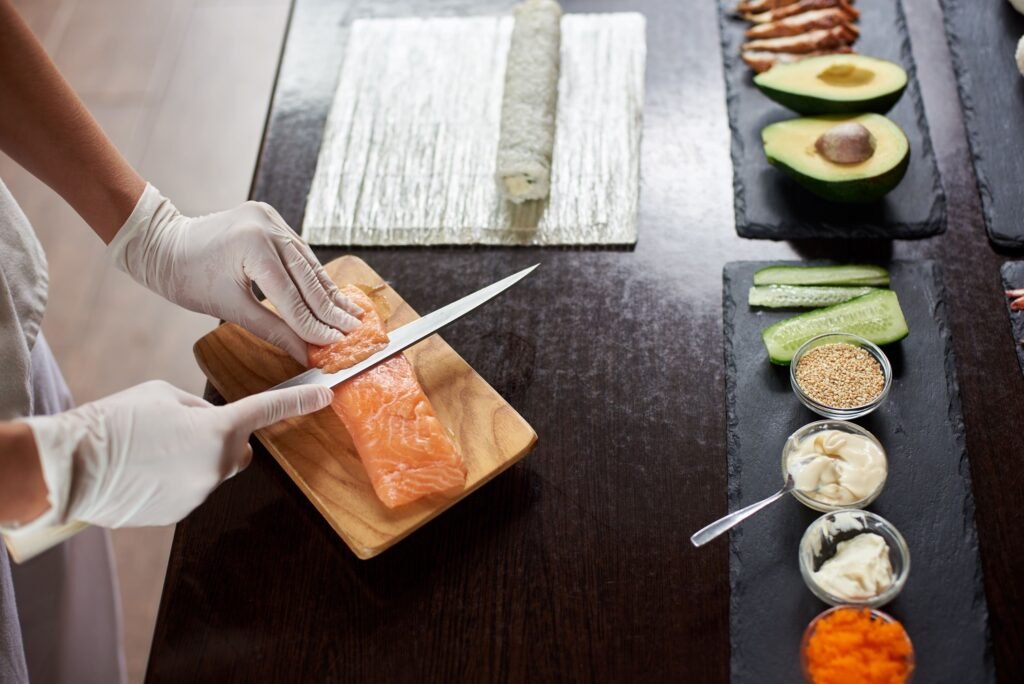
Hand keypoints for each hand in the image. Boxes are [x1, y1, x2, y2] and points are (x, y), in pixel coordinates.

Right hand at [17, 381, 332, 527]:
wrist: (73, 466)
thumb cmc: (117, 421)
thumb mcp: (166, 395)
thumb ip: (201, 408)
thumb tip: (211, 421)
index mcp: (218, 429)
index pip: (268, 410)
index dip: (300, 400)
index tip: (325, 393)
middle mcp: (217, 465)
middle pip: (237, 450)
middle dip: (221, 440)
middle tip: (182, 431)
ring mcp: (199, 493)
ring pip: (210, 470)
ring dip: (191, 460)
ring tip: (151, 452)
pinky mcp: (180, 513)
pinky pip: (189, 489)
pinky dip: (174, 480)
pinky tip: (145, 472)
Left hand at [107, 184, 361, 361]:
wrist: (163, 244)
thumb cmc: (187, 278)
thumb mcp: (230, 309)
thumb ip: (273, 329)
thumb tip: (304, 352)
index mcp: (253, 247)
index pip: (293, 296)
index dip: (316, 324)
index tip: (335, 343)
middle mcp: (267, 226)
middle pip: (308, 277)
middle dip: (331, 308)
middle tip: (354, 330)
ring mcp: (270, 218)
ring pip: (308, 262)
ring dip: (328, 291)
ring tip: (351, 313)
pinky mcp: (270, 217)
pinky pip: (299, 252)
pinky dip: (313, 275)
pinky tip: (330, 293)